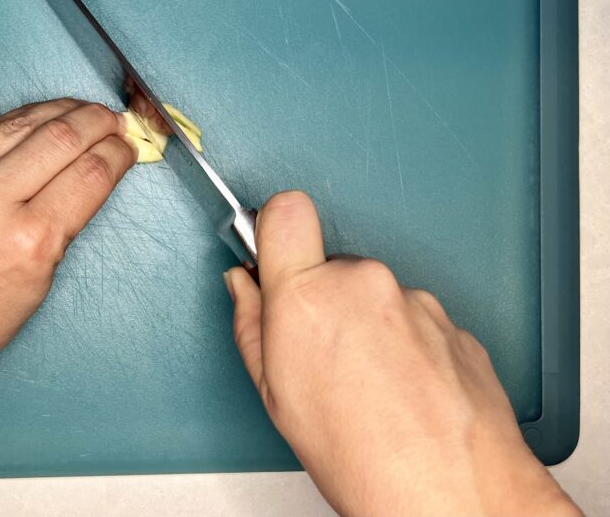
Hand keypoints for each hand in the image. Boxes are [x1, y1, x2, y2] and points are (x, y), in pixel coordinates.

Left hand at [0, 98, 135, 390]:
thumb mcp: (41, 280)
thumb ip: (66, 219)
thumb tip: (95, 167)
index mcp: (27, 242)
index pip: (89, 174)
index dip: (117, 152)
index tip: (128, 145)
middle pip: (60, 137)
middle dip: (96, 121)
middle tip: (112, 120)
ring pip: (21, 121)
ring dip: (60, 110)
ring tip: (81, 111)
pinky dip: (18, 122)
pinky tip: (38, 120)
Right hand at [225, 191, 578, 516]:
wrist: (455, 493)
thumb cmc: (362, 458)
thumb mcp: (275, 396)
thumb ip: (251, 325)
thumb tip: (245, 288)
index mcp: (308, 296)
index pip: (285, 211)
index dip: (276, 227)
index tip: (276, 254)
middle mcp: (365, 283)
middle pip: (332, 265)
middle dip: (324, 299)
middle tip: (324, 357)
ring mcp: (416, 300)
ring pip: (376, 296)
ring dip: (369, 327)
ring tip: (371, 387)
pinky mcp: (454, 321)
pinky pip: (415, 320)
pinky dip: (407, 347)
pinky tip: (405, 393)